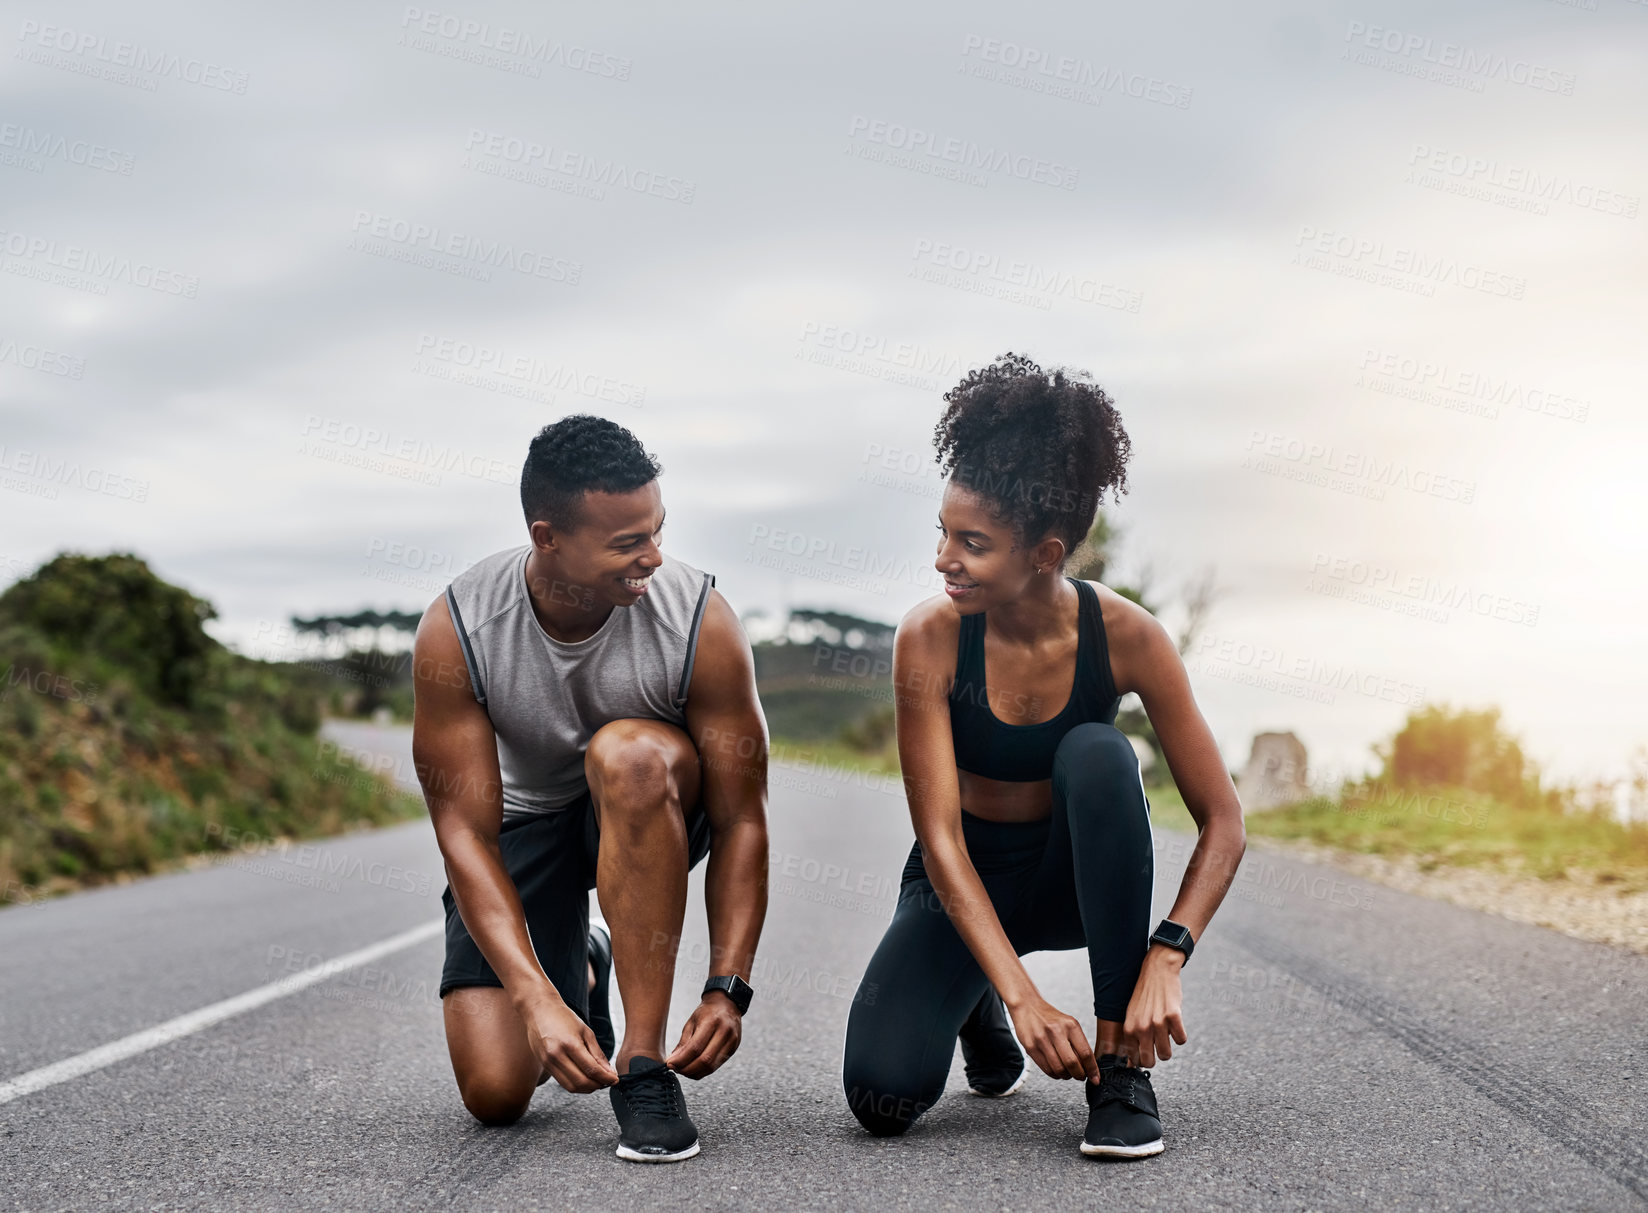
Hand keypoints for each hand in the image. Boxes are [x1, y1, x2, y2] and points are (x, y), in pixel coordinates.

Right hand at [520, 995, 617, 1092]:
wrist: (539, 1010)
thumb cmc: (564, 1018)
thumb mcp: (586, 1031)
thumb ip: (597, 1054)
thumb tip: (609, 1072)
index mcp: (570, 1044)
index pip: (591, 1069)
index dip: (606, 1078)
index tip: (615, 1080)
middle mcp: (557, 1055)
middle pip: (581, 1082)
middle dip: (597, 1086)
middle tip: (607, 1081)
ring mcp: (548, 1062)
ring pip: (571, 1086)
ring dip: (587, 1088)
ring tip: (597, 1081)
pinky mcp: (545, 1066)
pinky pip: (563, 1082)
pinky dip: (576, 1084)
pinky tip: (584, 1078)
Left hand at [666, 991, 742, 1078]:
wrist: (727, 1004)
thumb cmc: (707, 1012)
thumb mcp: (691, 1022)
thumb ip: (683, 1043)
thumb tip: (672, 1062)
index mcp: (712, 1022)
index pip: (695, 1048)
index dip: (681, 1060)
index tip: (670, 1064)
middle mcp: (725, 1032)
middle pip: (705, 1060)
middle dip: (687, 1069)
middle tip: (675, 1069)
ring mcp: (731, 1042)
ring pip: (711, 1067)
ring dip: (695, 1073)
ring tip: (683, 1070)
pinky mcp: (733, 1049)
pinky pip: (716, 1065)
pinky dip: (703, 1070)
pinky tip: (694, 1068)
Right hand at [1007, 993, 1096, 1080]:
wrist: (1026, 1006)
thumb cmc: (1049, 1017)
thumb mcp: (1068, 1023)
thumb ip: (1078, 1043)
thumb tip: (1087, 1066)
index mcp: (1070, 1025)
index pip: (1085, 1053)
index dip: (1092, 1069)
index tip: (1095, 1078)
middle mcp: (1056, 1031)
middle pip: (1072, 1063)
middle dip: (1079, 1075)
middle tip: (1081, 1076)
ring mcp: (1042, 1040)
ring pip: (1059, 1069)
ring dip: (1066, 1076)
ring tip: (1068, 1073)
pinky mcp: (1031, 1047)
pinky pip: (1046, 1069)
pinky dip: (1054, 1074)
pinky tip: (1056, 1070)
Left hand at [1122, 945, 1188, 1066]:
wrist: (1157, 970)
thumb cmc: (1145, 994)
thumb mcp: (1132, 1014)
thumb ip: (1133, 1036)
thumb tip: (1133, 1061)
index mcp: (1129, 1028)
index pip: (1134, 1059)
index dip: (1142, 1059)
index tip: (1147, 1053)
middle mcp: (1142, 1028)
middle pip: (1150, 1062)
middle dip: (1155, 1058)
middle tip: (1159, 1046)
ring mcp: (1158, 1023)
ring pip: (1166, 1055)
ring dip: (1169, 1047)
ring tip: (1167, 1033)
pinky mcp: (1173, 1017)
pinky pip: (1181, 1040)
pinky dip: (1180, 1034)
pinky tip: (1175, 1023)